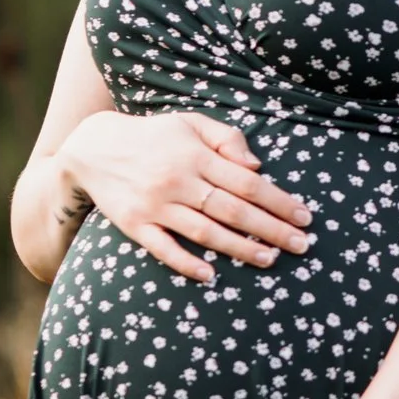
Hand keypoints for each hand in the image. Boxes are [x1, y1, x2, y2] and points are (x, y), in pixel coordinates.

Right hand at [61, 110, 311, 281]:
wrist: (94, 148)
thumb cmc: (154, 136)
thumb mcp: (191, 124)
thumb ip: (227, 139)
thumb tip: (257, 167)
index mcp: (195, 155)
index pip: (247, 183)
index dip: (279, 201)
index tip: (304, 217)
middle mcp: (177, 180)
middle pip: (233, 210)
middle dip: (271, 229)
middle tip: (301, 245)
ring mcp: (155, 205)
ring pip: (205, 232)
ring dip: (239, 248)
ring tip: (269, 259)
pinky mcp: (134, 225)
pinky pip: (163, 249)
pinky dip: (186, 263)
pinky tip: (211, 275)